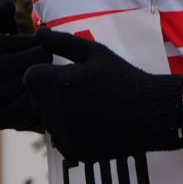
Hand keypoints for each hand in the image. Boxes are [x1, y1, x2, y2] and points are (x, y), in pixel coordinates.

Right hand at [0, 0, 50, 130]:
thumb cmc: (4, 51)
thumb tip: (4, 5)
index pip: (3, 44)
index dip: (29, 41)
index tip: (46, 40)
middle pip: (10, 66)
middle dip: (36, 58)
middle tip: (53, 55)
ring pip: (16, 87)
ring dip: (39, 78)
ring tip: (54, 70)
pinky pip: (18, 110)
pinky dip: (35, 99)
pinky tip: (47, 90)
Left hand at [23, 28, 182, 159]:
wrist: (152, 113)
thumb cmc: (123, 78)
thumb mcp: (95, 53)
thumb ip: (62, 42)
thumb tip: (37, 31)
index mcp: (56, 83)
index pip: (30, 77)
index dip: (46, 73)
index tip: (66, 74)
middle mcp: (54, 110)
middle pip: (36, 99)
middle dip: (51, 93)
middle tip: (81, 91)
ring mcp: (63, 134)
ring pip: (48, 121)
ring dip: (60, 114)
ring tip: (90, 107)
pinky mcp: (73, 152)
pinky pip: (61, 140)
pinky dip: (71, 134)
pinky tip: (94, 124)